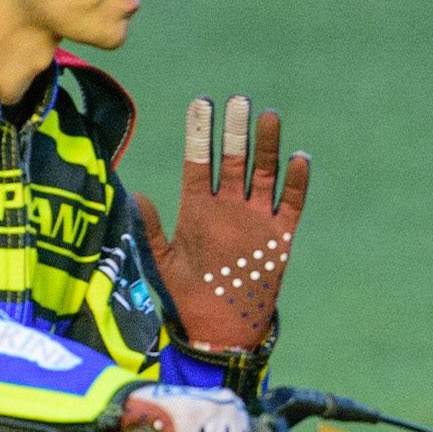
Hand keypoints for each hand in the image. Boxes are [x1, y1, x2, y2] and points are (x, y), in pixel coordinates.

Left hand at [136, 95, 308, 350]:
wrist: (219, 330)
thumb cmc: (186, 297)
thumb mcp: (162, 264)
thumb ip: (149, 231)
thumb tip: (133, 196)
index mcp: (198, 208)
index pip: (199, 162)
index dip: (200, 134)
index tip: (202, 103)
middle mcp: (228, 206)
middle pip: (233, 160)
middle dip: (235, 132)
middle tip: (238, 101)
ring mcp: (255, 218)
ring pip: (264, 173)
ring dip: (266, 147)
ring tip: (267, 117)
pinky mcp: (279, 236)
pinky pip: (291, 203)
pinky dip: (296, 182)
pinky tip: (298, 159)